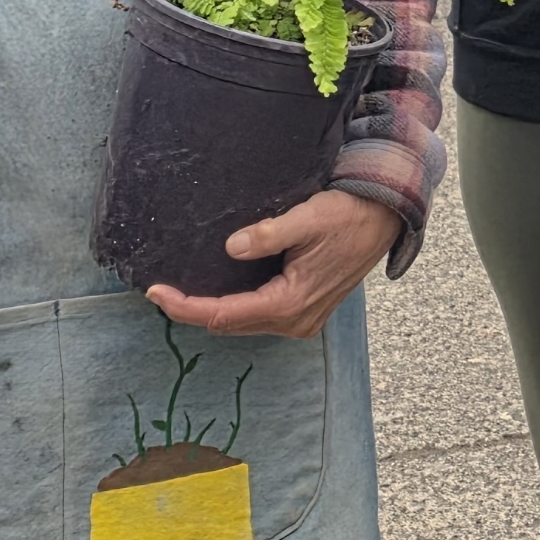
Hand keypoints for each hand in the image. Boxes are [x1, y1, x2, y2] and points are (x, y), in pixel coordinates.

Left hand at [145, 187, 398, 337]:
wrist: (384, 219)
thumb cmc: (348, 215)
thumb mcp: (307, 218)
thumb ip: (267, 234)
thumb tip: (231, 247)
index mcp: (290, 303)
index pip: (223, 314)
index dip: (184, 306)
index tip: (155, 292)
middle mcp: (294, 321)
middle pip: (228, 325)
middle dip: (192, 310)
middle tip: (159, 291)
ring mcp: (301, 320)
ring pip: (242, 323)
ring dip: (211, 311)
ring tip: (180, 291)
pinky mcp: (304, 312)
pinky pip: (258, 317)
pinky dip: (233, 308)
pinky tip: (216, 291)